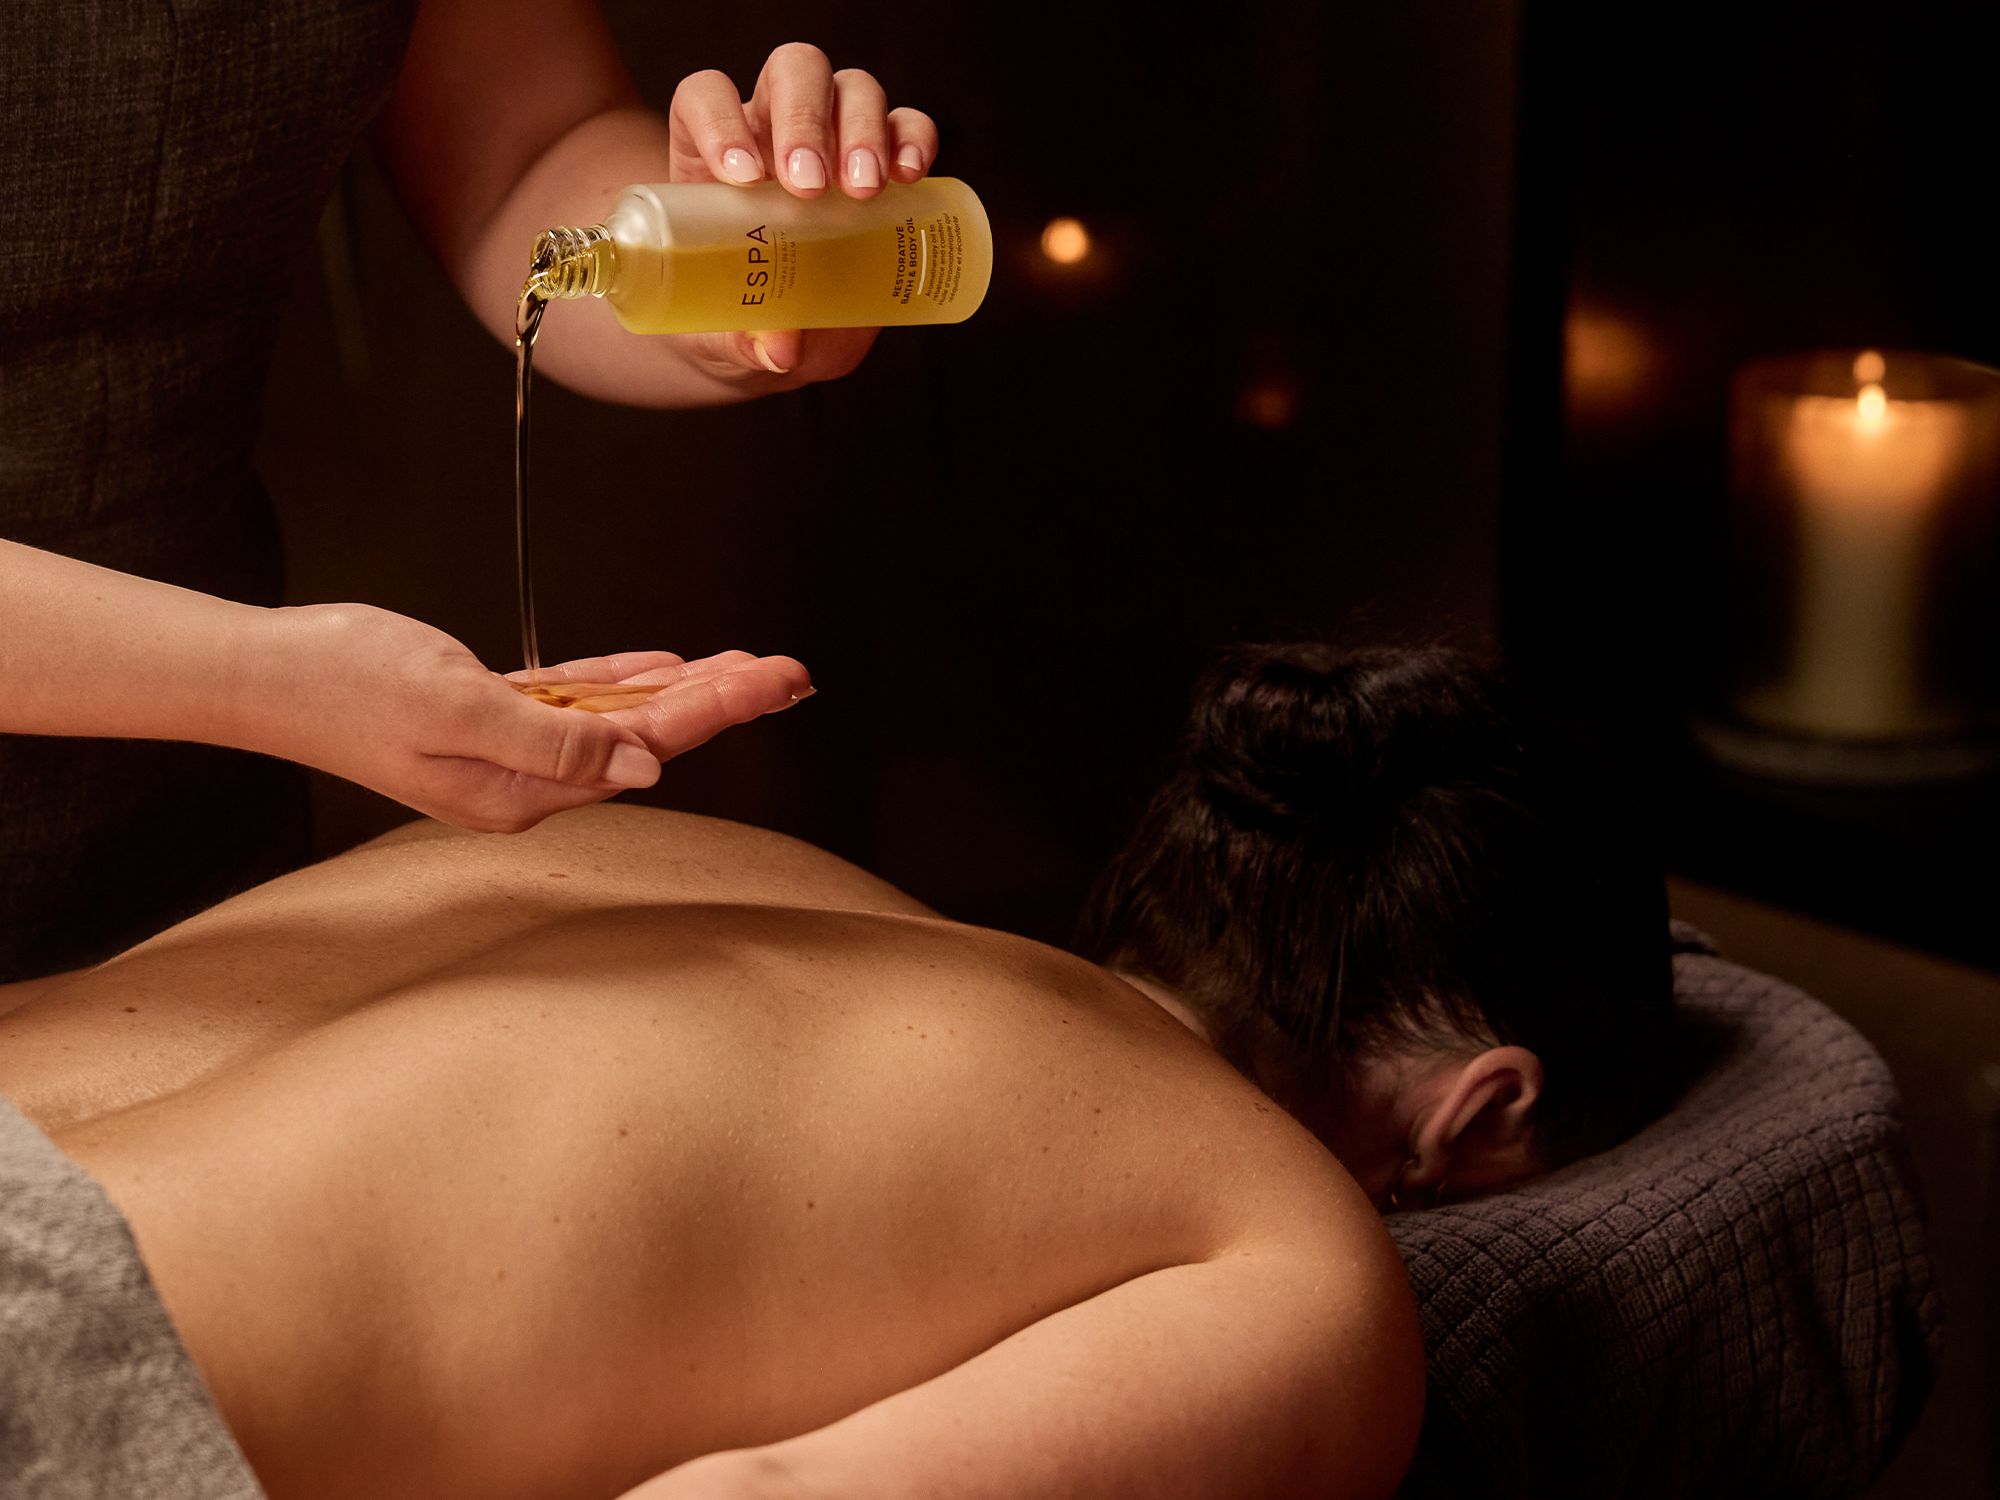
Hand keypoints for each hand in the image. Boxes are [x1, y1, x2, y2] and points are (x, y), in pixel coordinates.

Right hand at [253, 604, 809, 832]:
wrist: (267, 672)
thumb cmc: (348, 685)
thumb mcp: (459, 709)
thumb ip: (556, 740)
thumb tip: (646, 764)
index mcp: (522, 790)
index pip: (646, 746)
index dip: (718, 709)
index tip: (776, 680)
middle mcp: (524, 780)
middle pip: (648, 735)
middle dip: (724, 700)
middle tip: (793, 671)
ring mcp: (506, 750)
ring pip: (619, 716)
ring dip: (685, 688)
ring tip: (750, 666)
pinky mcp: (487, 715)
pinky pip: (574, 700)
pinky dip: (622, 681)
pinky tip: (668, 668)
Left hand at [664, 42, 940, 381]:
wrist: (780, 333)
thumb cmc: (736, 319)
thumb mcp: (726, 336)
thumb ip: (744, 339)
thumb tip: (781, 349)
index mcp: (711, 152)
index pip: (707, 98)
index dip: (720, 121)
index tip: (743, 178)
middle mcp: (771, 126)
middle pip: (790, 73)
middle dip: (805, 121)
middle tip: (813, 187)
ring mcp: (831, 135)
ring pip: (849, 87)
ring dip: (861, 128)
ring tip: (865, 190)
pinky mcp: (883, 158)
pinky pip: (906, 123)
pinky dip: (914, 138)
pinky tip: (912, 176)